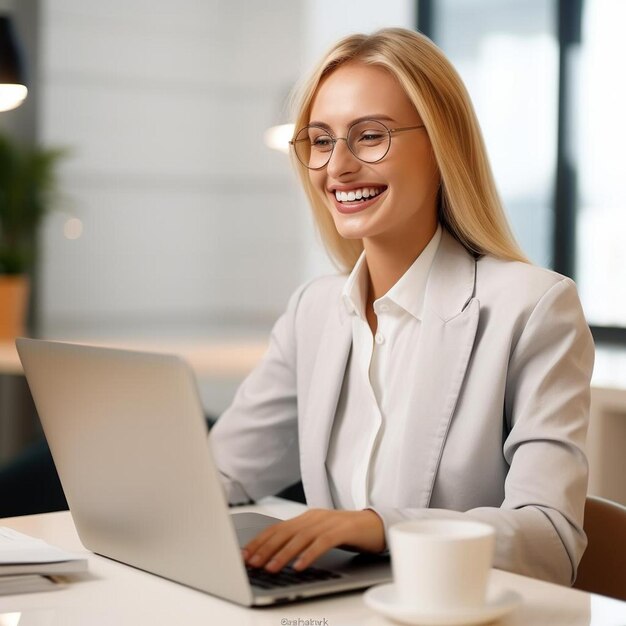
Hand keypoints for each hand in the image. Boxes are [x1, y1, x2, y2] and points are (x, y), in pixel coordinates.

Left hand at [242, 508, 384, 572]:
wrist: (376, 525)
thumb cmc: (346, 533)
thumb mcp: (319, 536)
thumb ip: (300, 541)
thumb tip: (274, 555)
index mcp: (306, 517)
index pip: (277, 528)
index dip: (259, 541)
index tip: (244, 554)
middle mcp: (315, 516)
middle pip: (285, 531)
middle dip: (265, 548)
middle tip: (251, 562)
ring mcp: (329, 521)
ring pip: (301, 537)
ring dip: (284, 554)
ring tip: (271, 568)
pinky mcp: (344, 529)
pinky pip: (323, 542)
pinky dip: (310, 554)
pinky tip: (300, 566)